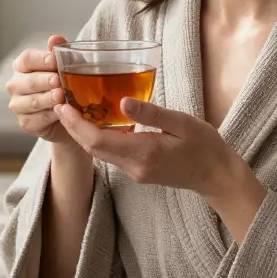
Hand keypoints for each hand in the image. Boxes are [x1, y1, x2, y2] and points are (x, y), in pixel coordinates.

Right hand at [6, 35, 73, 144]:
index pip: (27, 59)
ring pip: (31, 101)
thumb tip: (55, 38)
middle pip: (28, 81)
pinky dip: (49, 116)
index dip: (41, 59)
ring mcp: (17, 104)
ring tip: (61, 97)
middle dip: (45, 81)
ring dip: (47, 99)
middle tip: (58, 81)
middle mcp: (15, 84)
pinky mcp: (25, 123)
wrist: (68, 115)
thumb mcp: (65, 67)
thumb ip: (59, 52)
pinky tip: (60, 114)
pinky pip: (36, 119)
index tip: (55, 60)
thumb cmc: (64, 84)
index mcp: (22, 66)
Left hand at [54, 97, 238, 195]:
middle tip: (60, 102)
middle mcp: (134, 166)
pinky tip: (98, 122)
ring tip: (73, 109)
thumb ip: (151, 113)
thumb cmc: (204, 146)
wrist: (216, 176)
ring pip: (100, 152)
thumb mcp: (182, 123)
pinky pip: (112, 154)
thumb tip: (123, 101)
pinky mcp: (139, 171)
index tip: (63, 106)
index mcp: (144, 152)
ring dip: (84, 133)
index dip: (77, 124)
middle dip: (73, 127)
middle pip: (93, 148)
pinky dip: (98, 138)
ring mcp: (135, 171)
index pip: (98, 141)